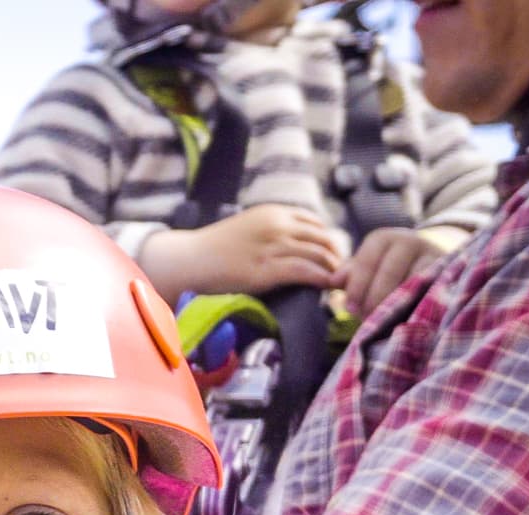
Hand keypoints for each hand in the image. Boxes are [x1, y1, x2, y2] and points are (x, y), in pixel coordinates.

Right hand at [141, 204, 343, 298]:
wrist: (186, 260)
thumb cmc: (211, 249)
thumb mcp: (246, 228)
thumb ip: (270, 231)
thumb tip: (294, 245)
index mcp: (272, 213)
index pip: (315, 222)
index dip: (327, 239)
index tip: (330, 255)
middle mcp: (276, 226)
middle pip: (323, 238)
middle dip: (337, 256)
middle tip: (342, 273)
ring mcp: (272, 248)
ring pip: (319, 255)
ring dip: (334, 270)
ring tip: (338, 284)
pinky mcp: (266, 271)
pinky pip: (306, 272)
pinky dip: (321, 279)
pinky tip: (326, 288)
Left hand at [336, 227, 444, 321]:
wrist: (428, 261)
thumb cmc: (384, 269)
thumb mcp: (366, 269)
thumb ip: (350, 275)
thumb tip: (333, 281)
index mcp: (382, 239)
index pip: (366, 262)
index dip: (356, 287)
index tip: (349, 309)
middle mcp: (409, 240)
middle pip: (389, 272)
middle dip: (376, 299)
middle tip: (368, 319)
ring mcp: (433, 253)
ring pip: (414, 281)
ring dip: (399, 304)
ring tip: (386, 323)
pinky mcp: (450, 269)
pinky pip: (434, 288)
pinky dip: (419, 304)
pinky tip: (409, 318)